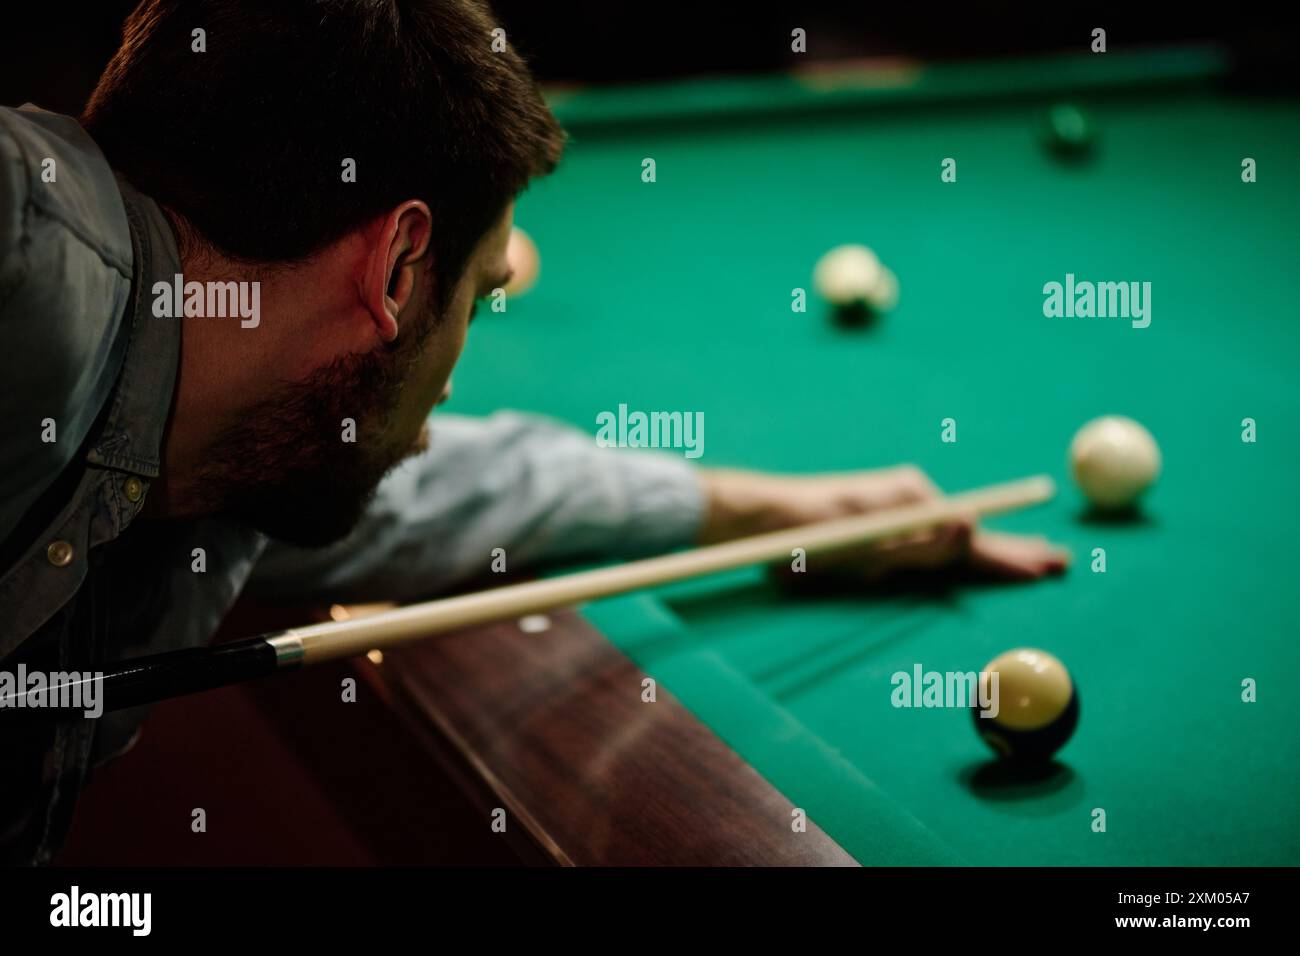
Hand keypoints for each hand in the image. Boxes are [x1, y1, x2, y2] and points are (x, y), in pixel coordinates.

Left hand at [697, 466, 1068, 582]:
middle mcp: (912, 505)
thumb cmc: (809, 528)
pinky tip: (978, 555)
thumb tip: (971, 526)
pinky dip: (958, 555)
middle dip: (1016, 551)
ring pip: (954, 541)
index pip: (974, 536)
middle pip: (974, 535)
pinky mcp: (880, 529)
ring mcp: (898, 516)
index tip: (1047, 566)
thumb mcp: (866, 541)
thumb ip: (919, 542)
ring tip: (1032, 558)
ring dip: (994, 553)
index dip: (1012, 556)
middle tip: (1060, 562)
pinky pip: (928, 546)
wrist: (764, 517)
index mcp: (912, 503)